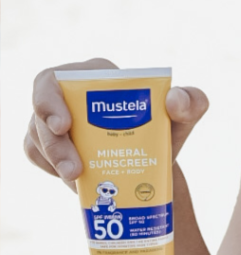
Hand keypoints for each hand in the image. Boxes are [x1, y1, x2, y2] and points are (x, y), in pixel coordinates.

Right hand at [25, 58, 208, 190]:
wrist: (153, 165)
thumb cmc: (166, 130)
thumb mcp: (186, 117)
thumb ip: (192, 102)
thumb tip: (174, 99)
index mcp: (98, 76)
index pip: (58, 77)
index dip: (50, 97)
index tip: (63, 124)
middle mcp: (71, 94)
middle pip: (41, 108)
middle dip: (52, 139)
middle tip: (72, 166)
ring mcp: (55, 120)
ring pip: (37, 135)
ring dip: (54, 158)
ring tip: (77, 177)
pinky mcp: (48, 144)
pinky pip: (35, 153)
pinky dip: (50, 166)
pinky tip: (73, 177)